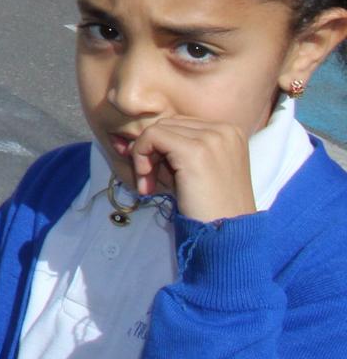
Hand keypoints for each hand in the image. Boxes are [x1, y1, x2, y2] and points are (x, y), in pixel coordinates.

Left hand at [126, 114, 256, 220]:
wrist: (227, 234)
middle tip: (149, 181)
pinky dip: (141, 157)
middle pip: (168, 125)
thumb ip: (171, 151)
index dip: (162, 147)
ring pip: (157, 129)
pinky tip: (146, 184)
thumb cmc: (209, 207)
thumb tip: (129, 141)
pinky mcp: (195, 150)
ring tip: (149, 185)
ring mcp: (212, 138)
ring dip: (144, 157)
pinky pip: (151, 137)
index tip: (155, 173)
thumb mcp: (193, 170)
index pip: (180, 124)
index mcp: (229, 132)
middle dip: (152, 151)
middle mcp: (224, 130)